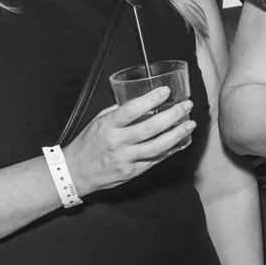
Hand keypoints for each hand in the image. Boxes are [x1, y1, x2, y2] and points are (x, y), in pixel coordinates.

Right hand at [62, 87, 194, 197]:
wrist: (76, 173)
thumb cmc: (87, 145)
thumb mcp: (98, 123)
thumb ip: (117, 112)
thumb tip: (139, 101)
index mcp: (107, 127)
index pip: (130, 111)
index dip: (150, 99)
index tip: (165, 91)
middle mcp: (118, 143)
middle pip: (150, 128)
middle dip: (172, 115)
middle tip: (186, 106)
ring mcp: (126, 159)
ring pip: (157, 146)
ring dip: (177, 134)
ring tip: (189, 124)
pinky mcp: (133, 172)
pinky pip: (156, 160)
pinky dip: (170, 149)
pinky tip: (181, 141)